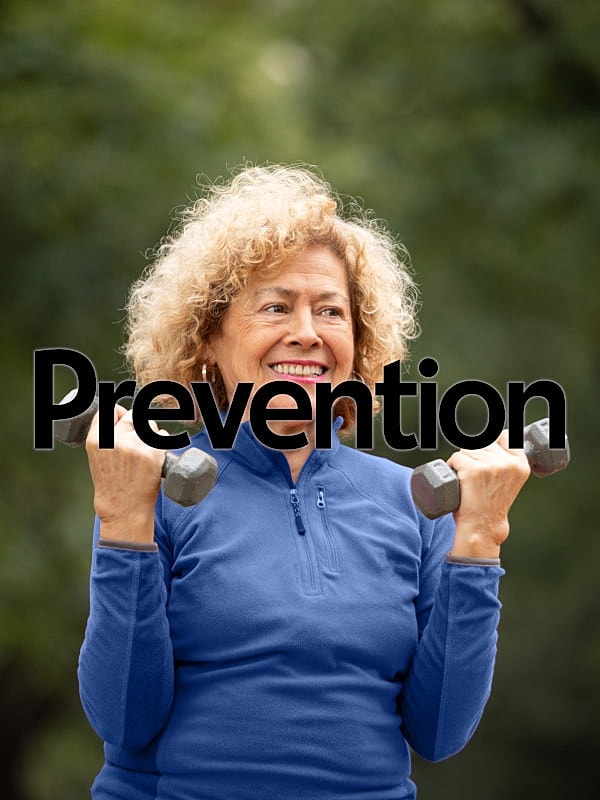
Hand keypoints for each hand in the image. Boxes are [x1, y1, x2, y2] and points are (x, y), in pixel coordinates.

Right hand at [85, 404, 166, 543]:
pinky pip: (162, 436)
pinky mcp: (152, 454)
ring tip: (144, 453)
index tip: (124, 421)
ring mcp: (134, 446)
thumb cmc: (112, 485)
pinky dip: (161, 443)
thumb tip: (121, 413)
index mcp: (97, 440)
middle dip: (136, 426)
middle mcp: (115, 440)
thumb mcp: (98, 458)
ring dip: (150, 434)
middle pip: (132, 416)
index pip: (110, 410)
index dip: (119, 415)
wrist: (123, 510)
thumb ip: (106, 435)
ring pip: (148, 424)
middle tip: (137, 443)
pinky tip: (154, 457)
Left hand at [447, 430, 530, 558]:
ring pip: (467, 449)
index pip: (506, 436)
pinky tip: (459, 481)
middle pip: (482, 443)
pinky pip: (456, 457)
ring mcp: (491, 466)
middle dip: (475, 456)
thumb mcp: (510, 480)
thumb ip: (507, 462)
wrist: (483, 526)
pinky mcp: (473, 470)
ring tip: (468, 480)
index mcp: (521, 464)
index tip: (487, 456)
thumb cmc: (491, 505)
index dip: (493, 443)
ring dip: (462, 461)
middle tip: (476, 477)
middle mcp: (508, 463)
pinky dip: (452, 467)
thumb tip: (497, 435)